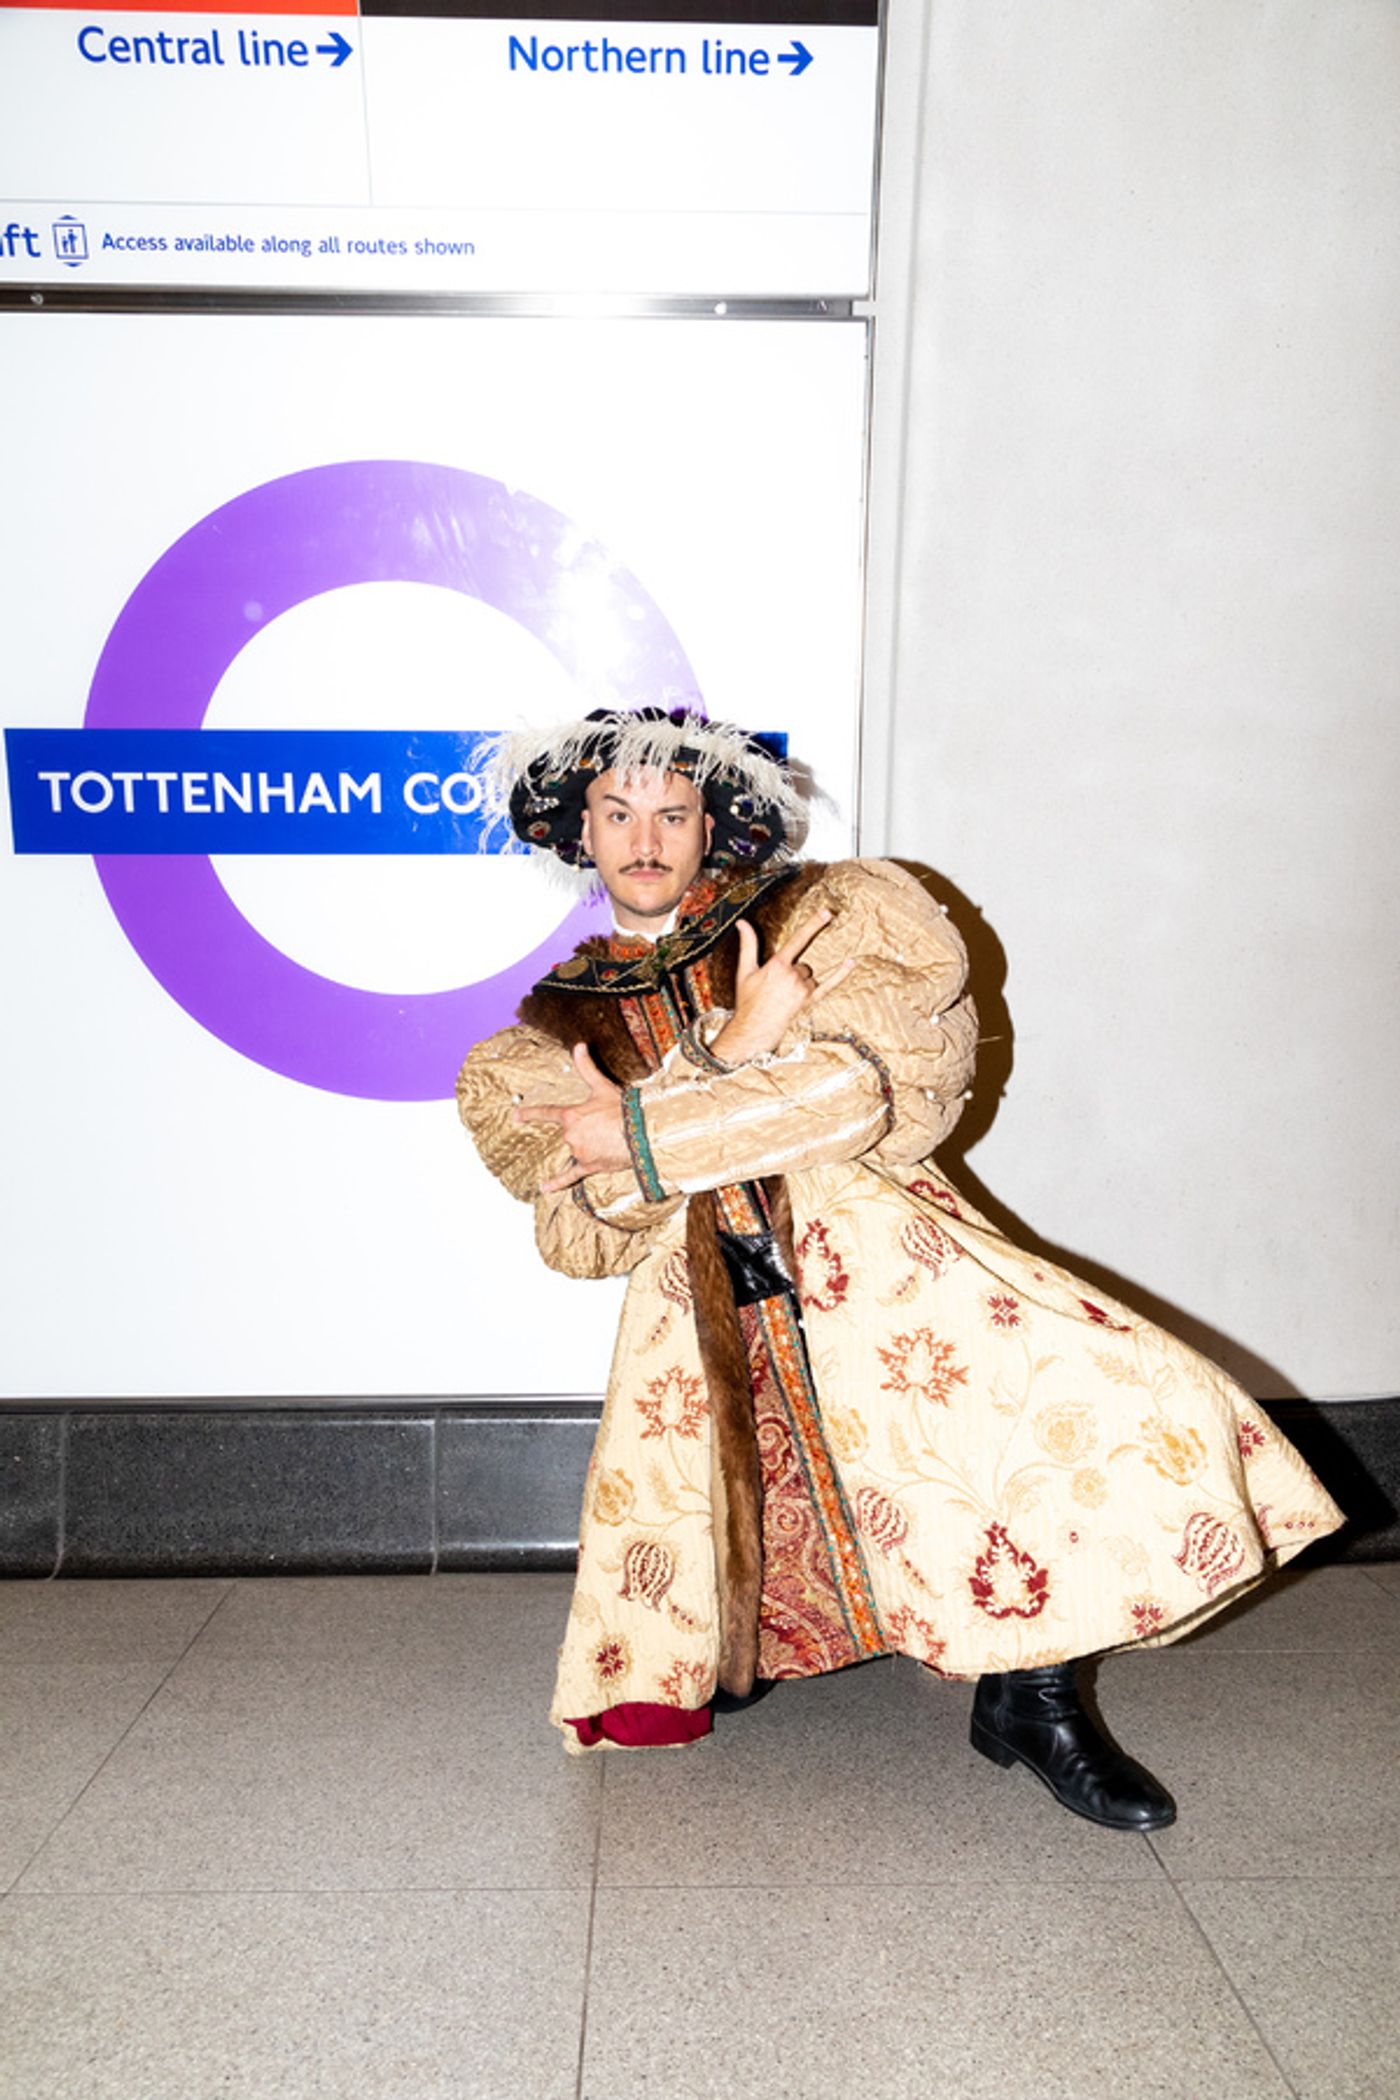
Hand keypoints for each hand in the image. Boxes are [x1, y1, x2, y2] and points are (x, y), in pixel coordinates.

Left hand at [515, 1043, 629, 1191]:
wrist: (641, 1133)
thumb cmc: (623, 1109)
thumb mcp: (602, 1086)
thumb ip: (587, 1067)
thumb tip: (578, 1045)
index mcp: (571, 1116)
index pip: (547, 1113)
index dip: (530, 1114)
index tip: (515, 1115)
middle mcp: (570, 1136)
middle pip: (570, 1133)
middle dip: (585, 1129)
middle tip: (607, 1124)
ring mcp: (579, 1152)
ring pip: (577, 1149)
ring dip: (590, 1144)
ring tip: (612, 1137)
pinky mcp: (589, 1166)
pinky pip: (570, 1176)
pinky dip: (557, 1183)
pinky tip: (544, 1189)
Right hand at [710, 910, 854, 1064]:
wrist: (754, 1029)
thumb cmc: (748, 1001)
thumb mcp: (745, 971)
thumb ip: (748, 945)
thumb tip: (742, 923)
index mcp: (777, 965)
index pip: (798, 939)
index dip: (813, 924)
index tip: (826, 912)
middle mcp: (792, 975)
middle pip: (803, 964)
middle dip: (792, 973)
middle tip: (776, 988)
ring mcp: (803, 989)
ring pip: (810, 977)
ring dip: (800, 983)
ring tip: (783, 997)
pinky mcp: (810, 1001)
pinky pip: (829, 985)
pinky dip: (840, 974)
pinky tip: (851, 962)